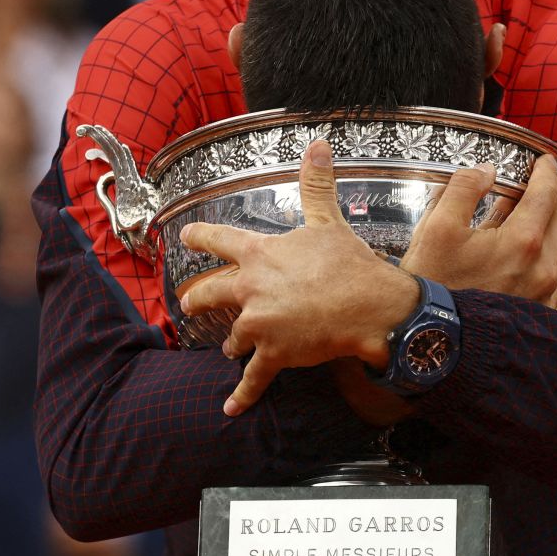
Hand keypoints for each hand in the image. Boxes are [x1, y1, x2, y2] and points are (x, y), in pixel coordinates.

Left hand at [181, 140, 420, 415]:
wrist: (372, 307)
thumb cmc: (351, 265)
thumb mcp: (328, 222)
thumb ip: (316, 185)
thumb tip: (317, 146)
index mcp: (260, 253)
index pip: (218, 240)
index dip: (198, 238)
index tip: (184, 237)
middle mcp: (251, 288)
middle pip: (210, 293)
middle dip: (197, 300)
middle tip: (188, 304)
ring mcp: (259, 323)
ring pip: (232, 336)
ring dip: (232, 343)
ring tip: (230, 348)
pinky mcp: (274, 353)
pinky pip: (253, 378)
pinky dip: (242, 396)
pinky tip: (230, 409)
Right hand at [401, 155, 556, 317]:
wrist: (430, 336)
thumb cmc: (433, 283)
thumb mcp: (437, 226)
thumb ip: (464, 189)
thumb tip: (486, 171)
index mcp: (521, 241)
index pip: (546, 195)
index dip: (547, 173)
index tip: (545, 162)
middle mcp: (542, 268)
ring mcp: (545, 296)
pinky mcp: (540, 320)